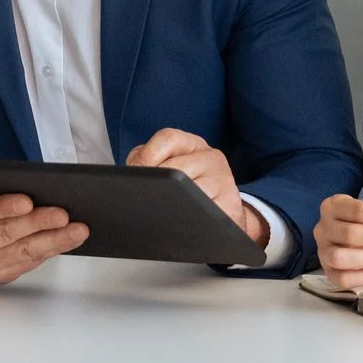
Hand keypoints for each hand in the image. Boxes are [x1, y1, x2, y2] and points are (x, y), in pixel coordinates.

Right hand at [0, 148, 86, 282]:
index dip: (2, 207)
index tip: (27, 200)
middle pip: (6, 235)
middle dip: (36, 223)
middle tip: (62, 213)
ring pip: (24, 251)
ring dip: (54, 240)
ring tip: (78, 229)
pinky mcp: (5, 274)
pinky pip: (31, 261)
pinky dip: (53, 250)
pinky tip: (71, 238)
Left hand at [125, 127, 267, 245]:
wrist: (226, 213)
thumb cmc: (190, 189)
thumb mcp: (170, 167)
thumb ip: (147, 162)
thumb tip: (130, 172)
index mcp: (193, 144)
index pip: (167, 138)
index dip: (146, 157)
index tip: (134, 175)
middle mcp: (211, 157)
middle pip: (175, 168)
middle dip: (155, 187)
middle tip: (143, 201)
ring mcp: (224, 180)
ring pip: (191, 192)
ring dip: (172, 206)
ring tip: (161, 214)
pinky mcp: (231, 205)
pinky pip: (206, 214)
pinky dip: (191, 220)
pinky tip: (181, 224)